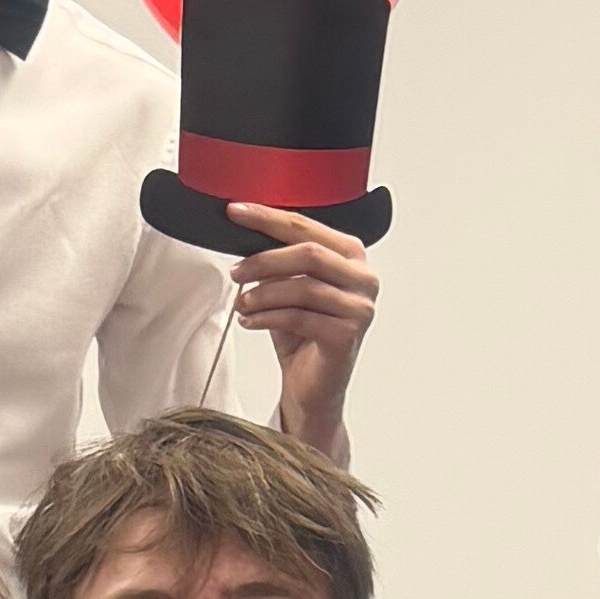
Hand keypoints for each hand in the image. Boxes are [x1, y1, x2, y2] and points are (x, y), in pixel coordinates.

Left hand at [225, 201, 380, 449]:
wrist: (312, 386)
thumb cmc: (303, 334)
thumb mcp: (288, 287)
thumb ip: (277, 259)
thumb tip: (245, 233)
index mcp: (351, 256)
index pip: (306, 227)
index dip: (267, 217)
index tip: (237, 213)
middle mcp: (363, 278)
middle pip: (308, 253)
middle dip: (263, 259)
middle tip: (236, 271)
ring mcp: (360, 308)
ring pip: (302, 287)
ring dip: (262, 293)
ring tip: (242, 304)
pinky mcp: (348, 335)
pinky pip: (300, 317)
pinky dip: (267, 317)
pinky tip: (251, 321)